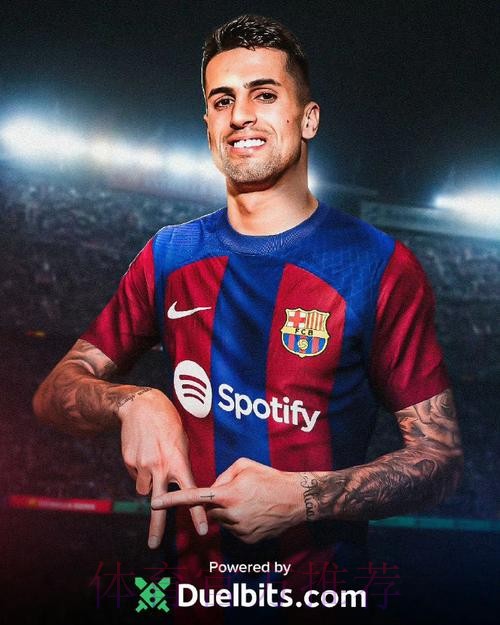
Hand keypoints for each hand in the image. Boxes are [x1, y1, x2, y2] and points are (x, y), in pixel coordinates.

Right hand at [118, 388, 207, 547]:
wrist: (141, 406)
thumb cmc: (168, 423)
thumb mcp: (181, 442)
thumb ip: (180, 465)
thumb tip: (178, 486)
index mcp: (178, 461)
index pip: (191, 492)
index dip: (197, 512)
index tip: (202, 530)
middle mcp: (160, 466)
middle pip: (160, 503)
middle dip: (157, 526)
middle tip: (154, 545)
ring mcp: (142, 465)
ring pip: (145, 489)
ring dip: (148, 482)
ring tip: (152, 460)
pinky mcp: (129, 462)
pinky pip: (135, 475)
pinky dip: (139, 470)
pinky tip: (142, 452)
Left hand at [151, 457, 303, 543]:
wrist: (296, 499)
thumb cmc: (270, 478)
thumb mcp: (245, 465)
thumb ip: (222, 475)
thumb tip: (213, 488)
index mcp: (228, 494)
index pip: (194, 497)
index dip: (172, 501)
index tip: (154, 504)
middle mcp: (231, 515)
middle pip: (211, 510)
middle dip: (217, 503)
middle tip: (238, 493)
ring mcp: (239, 530)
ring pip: (223, 520)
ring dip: (230, 512)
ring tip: (252, 502)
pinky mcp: (248, 540)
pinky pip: (234, 530)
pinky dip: (240, 522)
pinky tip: (256, 513)